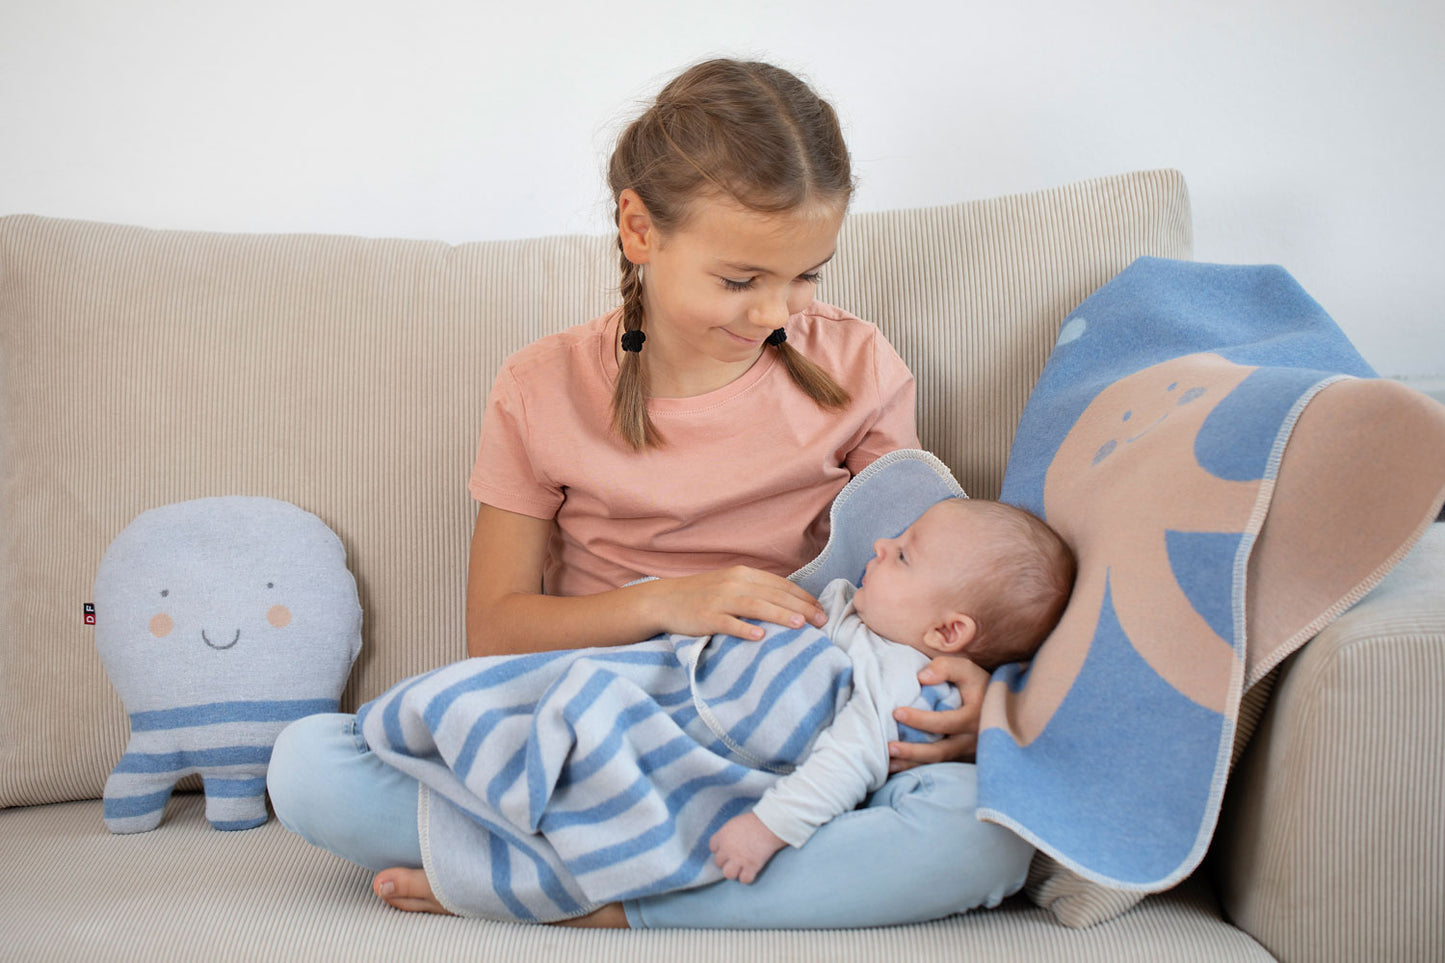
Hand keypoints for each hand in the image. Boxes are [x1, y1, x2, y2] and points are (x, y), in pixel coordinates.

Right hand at [643, 566, 825, 640]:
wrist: (664, 600)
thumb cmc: (702, 596)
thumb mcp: (730, 586)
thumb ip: (756, 591)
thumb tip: (789, 604)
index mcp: (743, 575)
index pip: (780, 585)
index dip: (803, 597)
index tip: (821, 611)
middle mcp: (734, 584)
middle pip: (773, 595)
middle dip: (801, 607)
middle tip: (821, 621)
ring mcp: (719, 600)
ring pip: (755, 606)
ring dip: (780, 615)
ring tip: (800, 625)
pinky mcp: (705, 617)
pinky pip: (727, 623)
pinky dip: (744, 629)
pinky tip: (760, 636)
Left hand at [709, 812, 786, 883]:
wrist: (770, 824)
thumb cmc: (754, 821)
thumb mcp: (735, 823)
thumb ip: (728, 834)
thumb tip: (727, 842)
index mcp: (722, 836)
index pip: (713, 847)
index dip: (720, 849)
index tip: (727, 850)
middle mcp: (727, 849)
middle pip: (718, 862)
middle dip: (726, 861)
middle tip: (736, 859)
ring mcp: (738, 859)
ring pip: (728, 874)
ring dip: (734, 872)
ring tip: (741, 868)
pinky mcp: (751, 866)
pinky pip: (744, 879)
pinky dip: (748, 878)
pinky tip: (751, 872)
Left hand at [888, 655, 987, 770]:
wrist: (1002, 708)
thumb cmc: (978, 685)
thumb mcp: (967, 670)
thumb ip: (946, 668)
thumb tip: (922, 678)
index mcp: (973, 718)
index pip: (945, 722)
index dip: (920, 720)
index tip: (897, 713)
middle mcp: (971, 740)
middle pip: (940, 751)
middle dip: (913, 751)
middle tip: (889, 747)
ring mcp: (966, 753)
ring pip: (938, 763)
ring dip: (912, 764)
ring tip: (889, 763)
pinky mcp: (961, 759)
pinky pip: (938, 766)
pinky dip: (918, 767)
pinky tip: (898, 767)